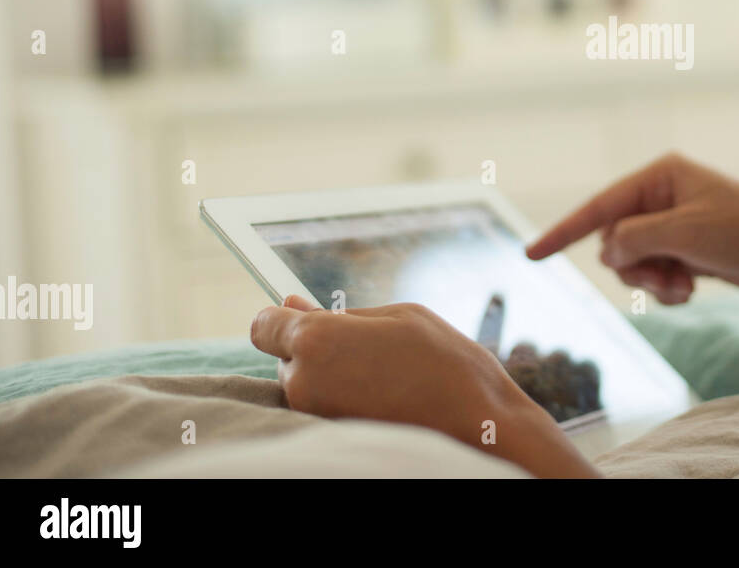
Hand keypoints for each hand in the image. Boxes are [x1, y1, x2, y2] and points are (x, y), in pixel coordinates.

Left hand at [250, 296, 598, 476]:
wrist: (475, 423)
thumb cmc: (443, 361)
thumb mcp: (397, 316)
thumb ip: (339, 312)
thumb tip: (290, 304)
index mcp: (316, 339)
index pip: (262, 325)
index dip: (283, 318)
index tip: (305, 317)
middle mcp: (303, 381)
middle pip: (286, 355)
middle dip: (315, 347)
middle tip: (369, 349)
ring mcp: (314, 415)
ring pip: (303, 383)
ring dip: (329, 374)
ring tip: (382, 375)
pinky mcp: (329, 435)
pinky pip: (321, 407)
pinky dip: (341, 399)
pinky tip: (380, 397)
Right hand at [526, 151, 738, 308]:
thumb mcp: (683, 233)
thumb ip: (633, 239)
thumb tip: (608, 250)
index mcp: (661, 175)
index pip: (598, 207)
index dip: (563, 232)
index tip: (530, 255)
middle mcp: (664, 195)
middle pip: (614, 239)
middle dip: (631, 266)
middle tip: (663, 276)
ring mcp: (676, 224)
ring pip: (634, 262)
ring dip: (651, 282)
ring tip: (682, 287)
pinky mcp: (689, 250)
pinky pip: (656, 274)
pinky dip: (667, 289)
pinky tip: (692, 290)